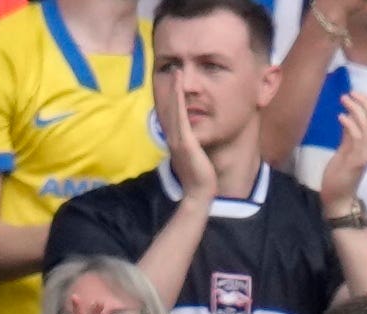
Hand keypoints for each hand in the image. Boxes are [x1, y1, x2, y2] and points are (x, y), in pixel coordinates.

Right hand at [158, 71, 217, 203]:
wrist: (200, 193)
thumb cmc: (200, 176)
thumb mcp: (194, 155)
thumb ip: (192, 143)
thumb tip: (194, 136)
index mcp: (175, 138)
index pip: (169, 113)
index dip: (168, 96)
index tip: (169, 80)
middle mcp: (172, 135)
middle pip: (166, 107)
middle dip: (166, 88)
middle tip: (167, 68)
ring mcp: (177, 137)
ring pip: (171, 108)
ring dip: (172, 88)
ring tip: (173, 69)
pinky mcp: (184, 140)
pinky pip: (180, 114)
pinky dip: (178, 96)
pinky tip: (179, 83)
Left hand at [319, 90, 366, 215]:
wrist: (338, 199)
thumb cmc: (340, 176)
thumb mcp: (344, 150)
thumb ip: (348, 135)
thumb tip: (347, 116)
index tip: (356, 94)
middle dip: (365, 102)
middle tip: (351, 93)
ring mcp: (365, 154)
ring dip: (356, 109)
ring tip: (343, 99)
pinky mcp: (356, 161)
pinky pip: (357, 137)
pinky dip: (349, 123)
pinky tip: (340, 116)